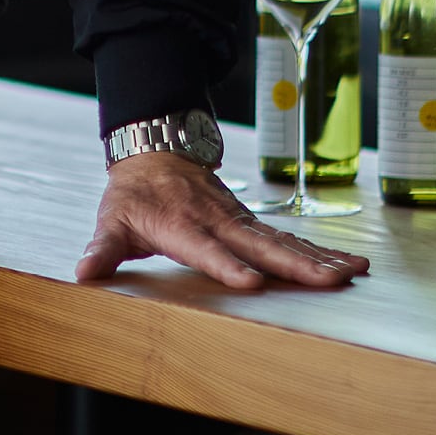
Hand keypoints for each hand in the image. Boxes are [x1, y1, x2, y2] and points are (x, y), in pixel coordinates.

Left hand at [77, 152, 370, 289]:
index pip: (206, 249)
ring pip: (284, 241)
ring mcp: (240, 221)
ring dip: (319, 258)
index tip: (250, 282)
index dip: (226, 264)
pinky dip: (322, 250)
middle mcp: (218, 222)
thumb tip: (83, 272)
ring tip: (352, 273)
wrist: (158, 152)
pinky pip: (290, 238)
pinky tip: (350, 264)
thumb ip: (101, 249)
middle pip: (260, 246)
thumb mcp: (112, 219)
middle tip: (329, 282)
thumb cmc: (134, 194)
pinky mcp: (253, 224)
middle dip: (295, 265)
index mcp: (182, 225)